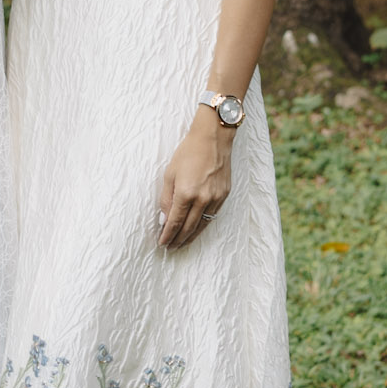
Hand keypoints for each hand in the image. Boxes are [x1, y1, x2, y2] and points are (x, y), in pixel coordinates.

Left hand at [158, 110, 232, 249]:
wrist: (213, 139)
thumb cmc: (188, 152)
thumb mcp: (170, 174)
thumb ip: (166, 199)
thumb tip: (164, 219)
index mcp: (186, 193)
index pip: (175, 222)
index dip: (167, 235)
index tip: (162, 243)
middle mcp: (203, 199)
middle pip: (188, 228)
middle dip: (178, 240)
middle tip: (170, 248)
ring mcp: (216, 199)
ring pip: (202, 225)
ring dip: (191, 237)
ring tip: (182, 244)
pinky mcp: (224, 196)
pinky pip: (212, 216)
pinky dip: (203, 225)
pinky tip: (196, 229)